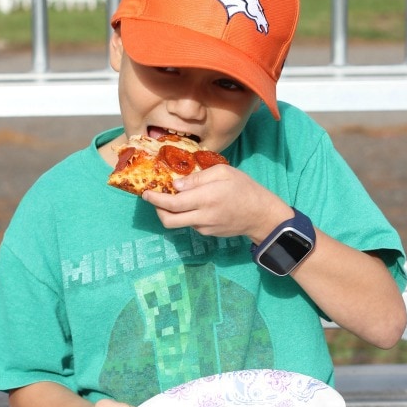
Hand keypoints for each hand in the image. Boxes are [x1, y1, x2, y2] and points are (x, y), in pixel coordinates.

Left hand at [142, 165, 290, 240]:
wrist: (260, 214)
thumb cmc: (244, 188)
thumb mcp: (223, 172)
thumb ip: (197, 178)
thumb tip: (176, 185)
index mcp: (205, 198)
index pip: (172, 203)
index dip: (155, 199)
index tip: (145, 193)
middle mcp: (201, 216)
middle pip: (169, 220)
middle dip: (157, 210)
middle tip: (154, 198)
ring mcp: (204, 228)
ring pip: (179, 223)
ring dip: (171, 212)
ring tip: (174, 198)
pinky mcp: (208, 233)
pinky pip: (190, 224)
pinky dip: (185, 215)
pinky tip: (193, 205)